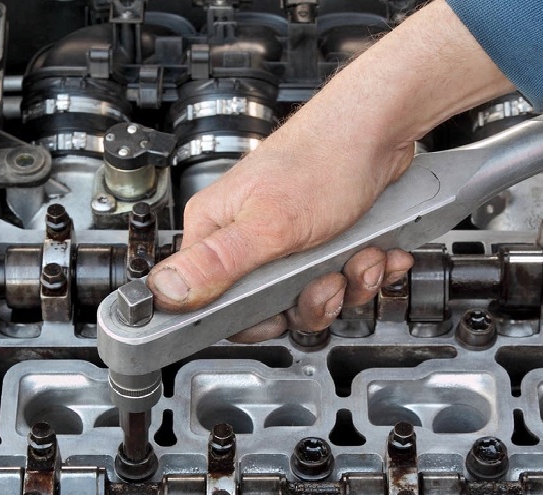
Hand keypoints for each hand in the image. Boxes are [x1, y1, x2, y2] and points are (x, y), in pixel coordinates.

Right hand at [146, 0, 513, 340]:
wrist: (381, 128)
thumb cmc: (324, 157)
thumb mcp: (269, 224)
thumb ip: (216, 264)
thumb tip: (162, 291)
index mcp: (217, 231)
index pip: (210, 302)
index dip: (250, 319)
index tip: (278, 316)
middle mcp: (247, 238)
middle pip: (269, 307)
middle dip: (312, 300)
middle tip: (328, 279)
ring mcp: (287, 242)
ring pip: (311, 296)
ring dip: (348, 284)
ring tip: (360, 257)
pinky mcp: (322, 242)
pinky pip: (341, 280)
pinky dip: (366, 272)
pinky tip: (377, 252)